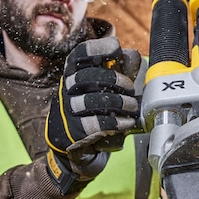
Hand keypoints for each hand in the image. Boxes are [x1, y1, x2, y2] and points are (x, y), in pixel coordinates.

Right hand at [45, 37, 142, 188]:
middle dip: (115, 80)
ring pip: (91, 101)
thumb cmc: (95, 113)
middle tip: (131, 89)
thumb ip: (120, 73)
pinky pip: (94, 124)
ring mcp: (65, 111)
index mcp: (73, 74)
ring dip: (119, 103)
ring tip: (132, 108)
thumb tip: (132, 55)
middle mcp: (65, 90)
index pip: (79, 55)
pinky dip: (115, 123)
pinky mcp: (71, 132)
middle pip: (87, 76)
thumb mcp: (107, 91)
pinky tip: (127, 122)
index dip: (97, 48)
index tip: (116, 48)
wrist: (76, 150)